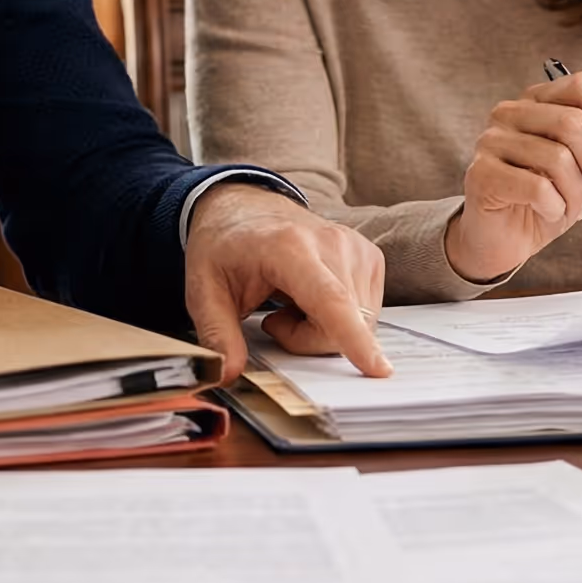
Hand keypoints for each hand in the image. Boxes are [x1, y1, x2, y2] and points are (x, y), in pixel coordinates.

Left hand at [184, 183, 388, 382]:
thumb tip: (225, 373)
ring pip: (359, 323)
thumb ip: (216, 334)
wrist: (246, 208)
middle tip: (272, 321)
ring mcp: (355, 247)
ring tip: (292, 304)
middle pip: (343, 324)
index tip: (377, 368)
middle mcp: (331, 242)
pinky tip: (313, 299)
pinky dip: (340, 318)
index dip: (353, 338)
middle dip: (306, 341)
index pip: (329, 299)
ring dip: (323, 330)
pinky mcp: (369, 256)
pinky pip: (366, 313)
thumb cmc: (226, 246)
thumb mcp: (203, 290)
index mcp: (289, 248)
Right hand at [444, 70, 581, 282]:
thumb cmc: (545, 201)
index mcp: (537, 102)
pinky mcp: (481, 174)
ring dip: (577, 194)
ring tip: (570, 208)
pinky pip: (537, 188)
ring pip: (558, 159)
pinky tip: (548, 213)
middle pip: (573, 122)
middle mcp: (510, 113)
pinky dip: (555, 207)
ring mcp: (491, 141)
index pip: (580, 85)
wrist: (504, 241)